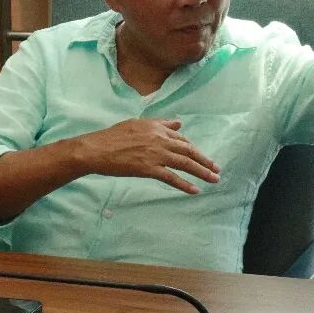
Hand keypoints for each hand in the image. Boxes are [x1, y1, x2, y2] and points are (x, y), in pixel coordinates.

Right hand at [75, 118, 220, 194]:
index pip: (181, 138)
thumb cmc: (112, 136)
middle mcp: (159, 139)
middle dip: (205, 161)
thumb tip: (178, 122)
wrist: (96, 149)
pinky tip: (194, 190)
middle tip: (217, 169)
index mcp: (156, 127)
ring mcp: (155, 154)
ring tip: (213, 179)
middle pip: (188, 151)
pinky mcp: (148, 169)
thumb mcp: (137, 123)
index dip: (193, 149)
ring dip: (201, 172)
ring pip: (184, 163)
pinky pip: (171, 178)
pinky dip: (184, 184)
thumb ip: (159, 123)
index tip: (201, 157)